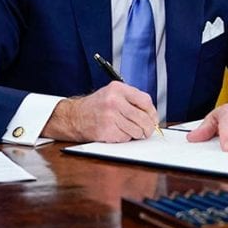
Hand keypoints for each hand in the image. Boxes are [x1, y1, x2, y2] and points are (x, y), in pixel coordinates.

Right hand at [42, 82, 157, 142]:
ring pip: (137, 130)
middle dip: (148, 127)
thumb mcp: (112, 94)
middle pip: (143, 118)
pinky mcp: (107, 130)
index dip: (152, 112)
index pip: (145, 100)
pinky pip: (126, 138)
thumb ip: (131, 100)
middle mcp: (114, 101)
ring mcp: (110, 116)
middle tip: (147, 130)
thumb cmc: (96, 106)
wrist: (74, 116)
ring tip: (128, 130)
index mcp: (118, 89)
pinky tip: (117, 132)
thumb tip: (152, 115)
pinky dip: (125, 138)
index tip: (153, 118)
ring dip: (136, 134)